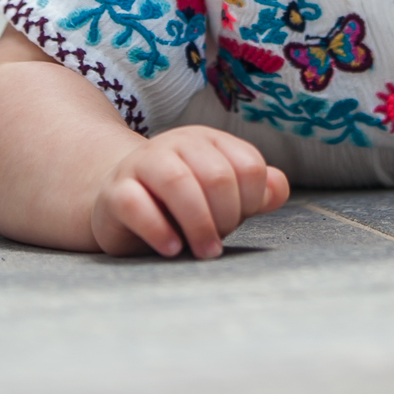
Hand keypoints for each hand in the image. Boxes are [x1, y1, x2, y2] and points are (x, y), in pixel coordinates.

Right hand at [90, 125, 289, 257]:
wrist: (120, 202)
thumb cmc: (182, 203)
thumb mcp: (223, 196)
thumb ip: (256, 191)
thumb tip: (278, 189)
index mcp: (210, 141)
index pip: (249, 166)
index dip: (251, 201)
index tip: (237, 221)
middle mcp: (178, 144)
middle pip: (217, 176)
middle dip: (225, 217)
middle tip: (216, 243)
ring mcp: (143, 164)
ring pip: (177, 183)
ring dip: (198, 224)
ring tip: (204, 252)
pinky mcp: (116, 191)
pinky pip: (137, 204)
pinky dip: (159, 230)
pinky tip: (172, 249)